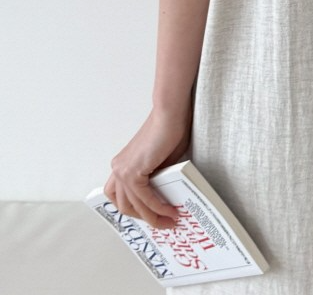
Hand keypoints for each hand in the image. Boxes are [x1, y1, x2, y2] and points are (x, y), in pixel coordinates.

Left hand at [103, 105, 192, 228]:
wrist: (170, 114)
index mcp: (122, 165)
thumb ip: (157, 178)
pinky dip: (157, 207)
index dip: (138, 210)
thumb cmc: (169, 131)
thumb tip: (163, 197)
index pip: (123, 197)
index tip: (155, 217)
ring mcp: (122, 171)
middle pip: (125, 206)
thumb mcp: (161, 162)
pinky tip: (170, 210)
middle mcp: (117, 169)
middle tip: (165, 223)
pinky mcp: (132, 172)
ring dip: (153, 217)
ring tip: (170, 221)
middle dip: (145, 218)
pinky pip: (144, 198)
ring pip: (133, 206)